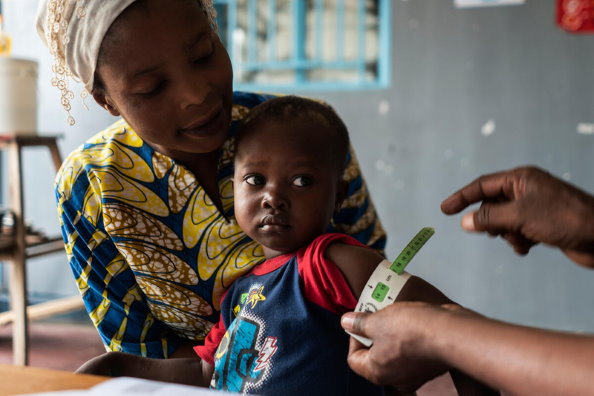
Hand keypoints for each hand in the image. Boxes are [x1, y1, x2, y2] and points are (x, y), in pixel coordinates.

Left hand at [341, 302, 449, 392]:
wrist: (449, 332)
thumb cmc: (411, 330)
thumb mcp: (376, 321)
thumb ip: (358, 323)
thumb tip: (347, 322)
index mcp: (376, 372)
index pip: (353, 358)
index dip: (354, 337)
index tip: (360, 321)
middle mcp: (395, 379)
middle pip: (374, 356)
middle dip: (373, 333)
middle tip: (376, 314)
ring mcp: (414, 373)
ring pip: (393, 352)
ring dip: (391, 333)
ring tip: (394, 314)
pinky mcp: (430, 364)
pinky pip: (412, 350)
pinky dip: (408, 337)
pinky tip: (411, 321)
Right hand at [441, 166, 593, 266]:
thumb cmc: (563, 219)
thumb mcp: (519, 217)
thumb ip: (489, 218)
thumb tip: (465, 222)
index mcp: (520, 179)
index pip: (482, 185)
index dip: (461, 197)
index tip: (444, 210)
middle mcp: (526, 190)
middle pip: (492, 205)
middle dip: (490, 222)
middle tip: (492, 233)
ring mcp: (535, 207)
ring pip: (504, 221)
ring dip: (506, 234)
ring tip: (520, 240)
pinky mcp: (543, 224)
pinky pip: (518, 231)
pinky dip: (518, 240)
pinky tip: (528, 247)